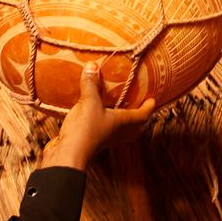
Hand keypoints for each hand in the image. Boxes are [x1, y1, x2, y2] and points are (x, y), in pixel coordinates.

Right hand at [40, 62, 156, 170]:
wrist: (68, 154)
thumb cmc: (85, 130)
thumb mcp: (89, 102)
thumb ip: (91, 84)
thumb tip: (93, 66)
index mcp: (122, 122)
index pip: (142, 115)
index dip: (149, 107)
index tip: (153, 100)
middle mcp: (117, 132)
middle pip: (134, 126)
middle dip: (137, 116)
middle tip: (138, 106)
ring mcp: (105, 138)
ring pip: (119, 129)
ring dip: (121, 120)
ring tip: (117, 108)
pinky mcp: (92, 141)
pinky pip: (103, 130)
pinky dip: (103, 122)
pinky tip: (94, 115)